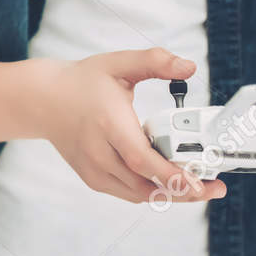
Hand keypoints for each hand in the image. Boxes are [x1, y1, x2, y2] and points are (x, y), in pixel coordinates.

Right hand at [37, 48, 225, 204]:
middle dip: (183, 190)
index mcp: (108, 124)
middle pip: (145, 185)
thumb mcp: (119, 63)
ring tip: (197, 186)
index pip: (143, 160)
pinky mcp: (92, 178)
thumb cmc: (82, 81)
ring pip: (138, 194)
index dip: (172, 176)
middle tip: (213, 188)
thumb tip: (189, 67)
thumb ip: (155, 61)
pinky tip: (169, 183)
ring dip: (169, 194)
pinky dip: (150, 191)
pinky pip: (128, 193)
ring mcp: (94, 169)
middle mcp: (99, 152)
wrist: (42, 100)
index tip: (200, 182)